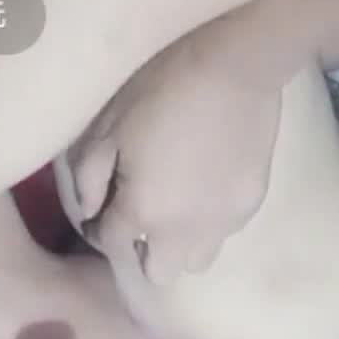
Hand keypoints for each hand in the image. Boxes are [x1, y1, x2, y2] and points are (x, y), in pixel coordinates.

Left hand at [65, 24, 282, 284]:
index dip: (100, 232)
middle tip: (140, 221)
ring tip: (176, 212)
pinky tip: (206, 189)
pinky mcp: (250, 206)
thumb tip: (89, 211)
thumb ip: (88, 178)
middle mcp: (182, 232)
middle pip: (158, 273)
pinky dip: (209, 222)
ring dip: (179, 246)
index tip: (100, 216)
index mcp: (141, 213)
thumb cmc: (161, 91)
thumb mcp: (107, 128)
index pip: (111, 246)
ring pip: (195, 261)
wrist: (234, 65)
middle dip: (143, 254)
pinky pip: (223, 232)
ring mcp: (221, 223)